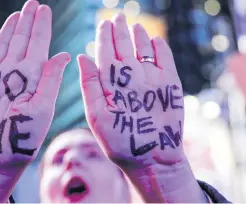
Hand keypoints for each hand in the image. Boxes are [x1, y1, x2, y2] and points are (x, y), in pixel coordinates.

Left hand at [0, 0, 69, 174]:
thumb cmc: (23, 137)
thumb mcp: (44, 111)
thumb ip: (51, 79)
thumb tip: (62, 54)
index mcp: (27, 76)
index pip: (37, 42)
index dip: (41, 24)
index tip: (44, 9)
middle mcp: (6, 70)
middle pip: (19, 37)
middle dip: (27, 19)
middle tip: (32, 4)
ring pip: (1, 43)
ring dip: (10, 28)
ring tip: (18, 15)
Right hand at [77, 13, 184, 170]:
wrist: (153, 157)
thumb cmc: (119, 141)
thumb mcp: (96, 117)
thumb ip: (89, 85)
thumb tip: (82, 56)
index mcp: (112, 83)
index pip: (106, 52)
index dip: (104, 36)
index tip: (104, 24)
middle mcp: (133, 76)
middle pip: (124, 46)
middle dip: (120, 30)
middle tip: (117, 18)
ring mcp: (153, 78)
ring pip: (144, 49)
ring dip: (138, 35)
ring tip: (134, 25)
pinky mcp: (170, 84)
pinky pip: (165, 58)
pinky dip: (160, 47)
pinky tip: (155, 40)